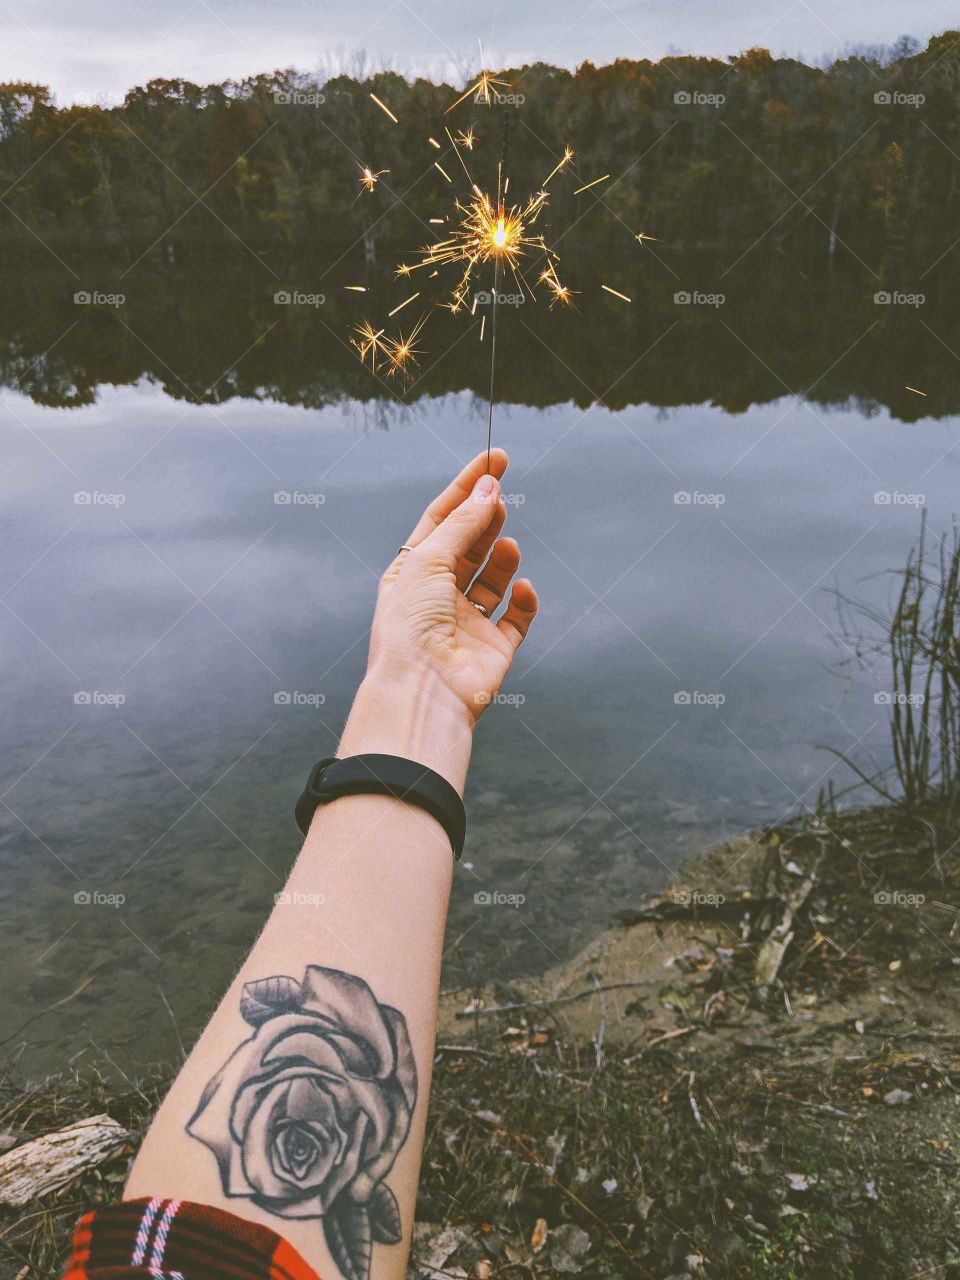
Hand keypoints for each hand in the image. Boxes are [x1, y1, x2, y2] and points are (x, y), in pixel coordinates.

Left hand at [373, 448, 537, 719]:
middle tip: (501, 494)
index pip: (440, 520)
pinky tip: (522, 587)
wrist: (422, 693)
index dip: (466, 488)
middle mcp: (437, 597)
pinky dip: (524, 599)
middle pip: (468, 545)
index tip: (493, 458)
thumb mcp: (429, 561)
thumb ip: (463, 524)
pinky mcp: (494, 649)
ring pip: (493, 578)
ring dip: (502, 557)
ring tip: (506, 543)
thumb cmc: (410, 627)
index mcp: (410, 575)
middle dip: (485, 517)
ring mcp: (467, 623)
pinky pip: (516, 617)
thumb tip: (490, 489)